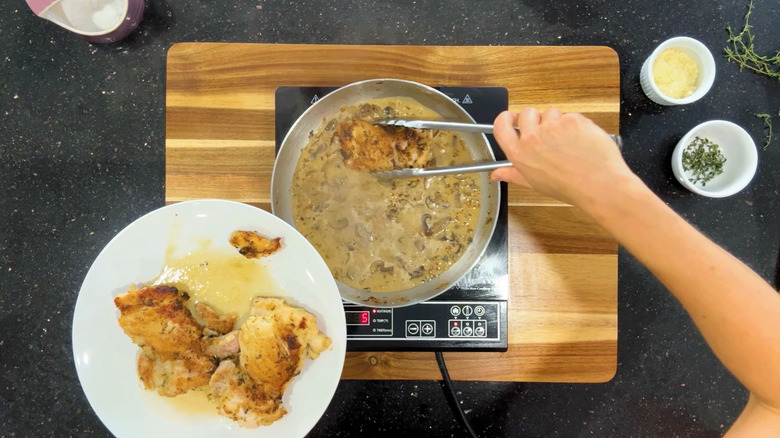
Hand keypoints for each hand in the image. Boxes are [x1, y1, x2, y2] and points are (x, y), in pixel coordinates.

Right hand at [490, 108, 634, 208]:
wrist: (598, 183)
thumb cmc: (568, 187)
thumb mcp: (534, 183)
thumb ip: (513, 174)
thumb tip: (496, 174)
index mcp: (519, 154)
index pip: (501, 126)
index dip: (506, 119)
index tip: (512, 119)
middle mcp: (532, 137)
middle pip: (527, 113)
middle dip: (536, 120)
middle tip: (549, 135)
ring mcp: (552, 126)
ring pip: (551, 113)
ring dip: (558, 122)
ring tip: (569, 142)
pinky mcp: (572, 119)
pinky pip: (570, 115)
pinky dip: (575, 125)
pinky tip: (580, 141)